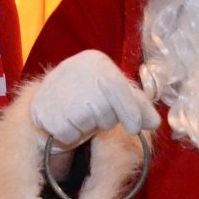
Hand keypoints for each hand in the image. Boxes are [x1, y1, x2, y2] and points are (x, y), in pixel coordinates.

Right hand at [29, 49, 159, 146]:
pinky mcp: (44, 110)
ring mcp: (59, 92)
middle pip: (104, 114)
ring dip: (87, 127)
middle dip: (104, 120)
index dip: (130, 112)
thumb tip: (154, 123)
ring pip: (86, 126)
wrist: (54, 89)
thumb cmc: (93, 89)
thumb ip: (139, 106)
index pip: (117, 90)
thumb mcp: (117, 91)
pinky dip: (71, 134)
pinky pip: (68, 134)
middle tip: (94, 109)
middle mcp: (77, 73)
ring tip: (79, 112)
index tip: (134, 128)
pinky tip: (66, 119)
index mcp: (98, 64)